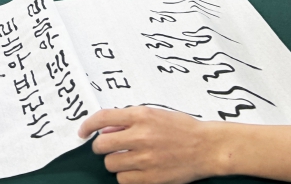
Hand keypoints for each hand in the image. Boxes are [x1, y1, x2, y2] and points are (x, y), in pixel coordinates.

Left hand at [79, 107, 216, 183]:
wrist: (207, 147)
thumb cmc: (182, 128)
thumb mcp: (154, 114)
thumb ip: (128, 120)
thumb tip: (106, 128)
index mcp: (141, 116)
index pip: (103, 118)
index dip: (87, 125)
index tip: (82, 132)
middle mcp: (141, 136)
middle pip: (101, 145)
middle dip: (101, 147)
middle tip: (110, 147)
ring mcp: (145, 159)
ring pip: (111, 164)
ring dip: (115, 162)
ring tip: (128, 158)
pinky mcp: (151, 178)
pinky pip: (123, 180)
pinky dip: (126, 176)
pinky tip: (136, 169)